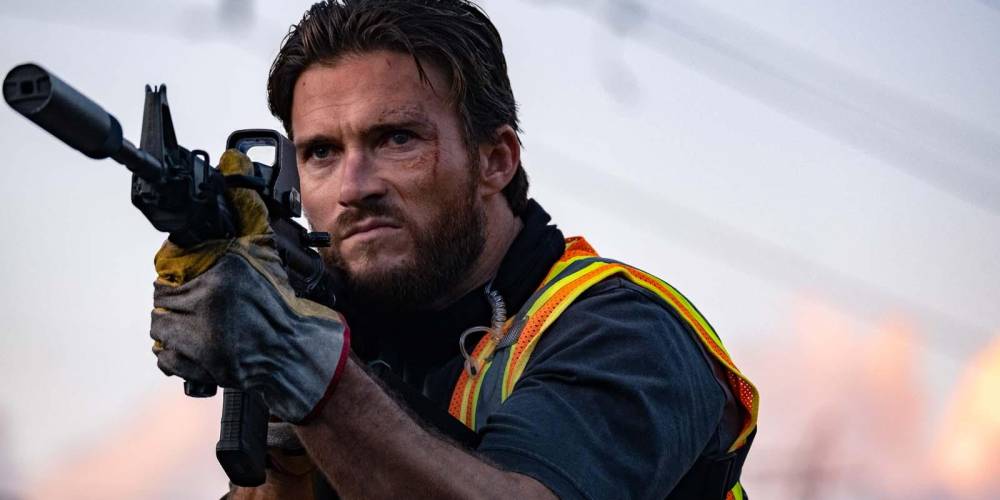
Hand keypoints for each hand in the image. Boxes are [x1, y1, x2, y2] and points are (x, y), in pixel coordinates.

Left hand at [150, 150, 349, 422]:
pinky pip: (166, 355)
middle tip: (197, 300)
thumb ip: (250, 216)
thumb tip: (235, 170)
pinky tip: (193, 345)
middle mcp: (206, 303)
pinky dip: (174, 352)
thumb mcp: (268, 256)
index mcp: (222, 274)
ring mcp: (199, 336)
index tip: (184, 272)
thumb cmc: (286, 311)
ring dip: (173, 322)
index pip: (172, 266)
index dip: (177, 269)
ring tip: (195, 321)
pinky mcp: (198, 365)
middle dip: (177, 296)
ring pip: (161, 323)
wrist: (299, 355)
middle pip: (164, 295)